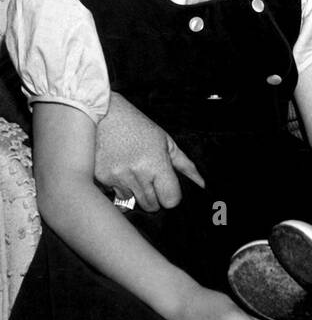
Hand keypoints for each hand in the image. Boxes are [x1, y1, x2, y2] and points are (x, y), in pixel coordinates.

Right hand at [95, 96, 203, 211]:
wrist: (103, 113)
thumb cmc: (138, 126)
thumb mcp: (166, 142)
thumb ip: (185, 166)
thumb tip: (201, 185)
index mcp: (156, 164)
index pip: (170, 200)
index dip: (171, 196)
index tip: (168, 189)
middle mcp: (136, 173)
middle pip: (152, 206)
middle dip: (155, 198)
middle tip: (150, 179)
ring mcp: (116, 178)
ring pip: (132, 203)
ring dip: (136, 193)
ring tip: (133, 172)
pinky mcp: (100, 179)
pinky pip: (114, 196)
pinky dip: (119, 188)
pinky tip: (118, 171)